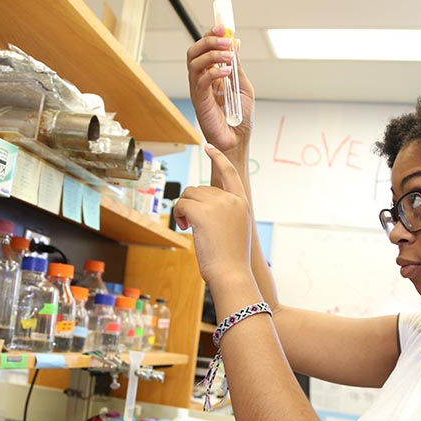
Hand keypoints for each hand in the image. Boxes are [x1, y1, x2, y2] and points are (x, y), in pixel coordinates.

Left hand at [174, 144, 252, 284]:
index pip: (230, 172)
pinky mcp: (203, 212)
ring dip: (184, 209)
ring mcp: (218, 204)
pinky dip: (179, 214)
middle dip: (191, 203)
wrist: (231, 274)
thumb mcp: (235, 230)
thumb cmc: (231, 259)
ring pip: (190, 194)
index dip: (219, 158)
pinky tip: (184, 227)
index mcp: (242, 203)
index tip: (209, 147)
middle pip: (201, 188)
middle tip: (189, 223)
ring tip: (187, 226)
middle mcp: (232, 200)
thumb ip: (225, 214)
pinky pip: (182, 204)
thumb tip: (202, 206)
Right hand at [186, 25, 255, 153]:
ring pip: (194, 63)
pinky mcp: (200, 101)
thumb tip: (235, 43)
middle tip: (225, 38)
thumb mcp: (243, 86)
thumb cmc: (240, 118)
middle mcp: (202, 80)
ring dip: (212, 54)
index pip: (205, 49)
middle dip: (208, 41)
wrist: (238, 140)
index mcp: (212, 75)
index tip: (224, 28)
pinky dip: (214, 72)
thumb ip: (237, 66)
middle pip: (194, 52)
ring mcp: (199, 90)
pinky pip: (201, 81)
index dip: (212, 36)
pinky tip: (227, 72)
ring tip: (228, 55)